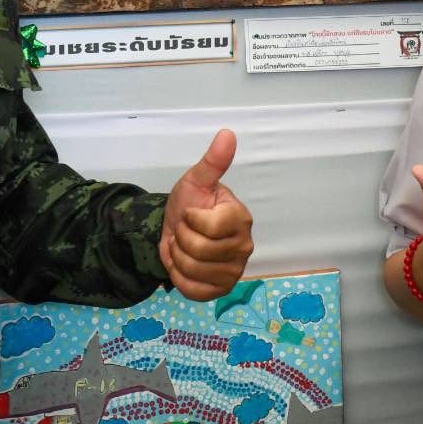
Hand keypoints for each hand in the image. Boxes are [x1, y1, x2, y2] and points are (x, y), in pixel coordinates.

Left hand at [161, 129, 253, 300]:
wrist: (178, 229)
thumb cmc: (191, 203)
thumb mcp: (196, 181)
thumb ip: (212, 162)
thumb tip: (227, 133)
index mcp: (240, 219)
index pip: (209, 227)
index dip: (190, 219)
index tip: (190, 213)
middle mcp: (244, 247)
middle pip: (199, 250)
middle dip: (181, 238)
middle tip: (185, 231)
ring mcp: (234, 271)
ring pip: (193, 270)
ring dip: (178, 256)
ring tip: (183, 246)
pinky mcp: (221, 289)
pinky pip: (193, 290)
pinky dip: (179, 277)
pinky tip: (184, 264)